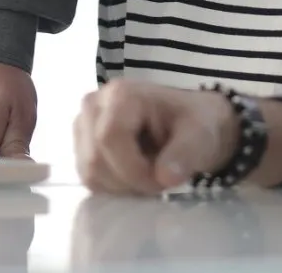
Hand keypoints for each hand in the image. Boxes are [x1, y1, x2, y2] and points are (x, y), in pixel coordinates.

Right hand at [74, 80, 237, 194]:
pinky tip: (133, 175)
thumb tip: (164, 177)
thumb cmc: (194, 123)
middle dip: (128, 181)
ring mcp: (83, 124)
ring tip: (147, 175)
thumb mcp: (200, 135)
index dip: (132, 169)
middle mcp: (94, 104)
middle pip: (95, 159)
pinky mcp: (82, 143)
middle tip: (158, 181)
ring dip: (120, 186)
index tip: (160, 182)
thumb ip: (185, 153)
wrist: (190, 123)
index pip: (109, 139)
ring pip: (88, 172)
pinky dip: (112, 186)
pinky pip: (88, 177)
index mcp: (121, 94)